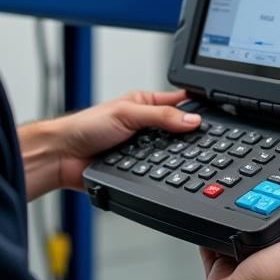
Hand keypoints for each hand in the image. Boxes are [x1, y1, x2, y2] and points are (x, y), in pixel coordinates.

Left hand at [37, 90, 197, 193]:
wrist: (63, 157)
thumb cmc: (85, 126)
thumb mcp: (127, 114)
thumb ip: (160, 116)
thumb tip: (192, 119)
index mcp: (143, 103)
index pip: (177, 103)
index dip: (195, 107)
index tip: (216, 115)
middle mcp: (144, 126)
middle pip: (176, 132)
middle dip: (188, 138)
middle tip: (208, 144)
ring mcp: (140, 149)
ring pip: (169, 155)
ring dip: (174, 159)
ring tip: (191, 161)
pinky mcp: (136, 170)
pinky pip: (157, 172)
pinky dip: (162, 174)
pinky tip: (169, 176)